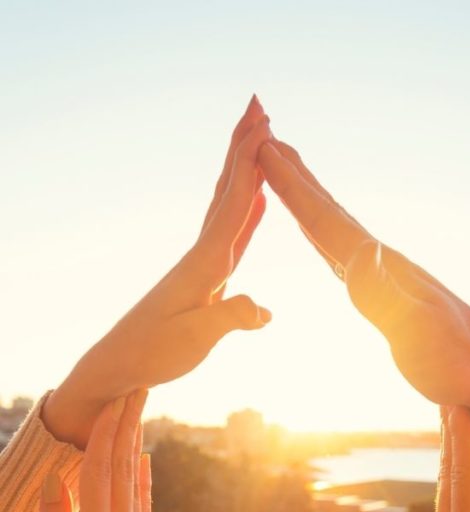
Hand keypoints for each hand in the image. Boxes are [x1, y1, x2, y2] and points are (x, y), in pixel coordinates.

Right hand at [32, 390, 151, 511]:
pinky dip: (142, 479)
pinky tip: (143, 460)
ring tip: (139, 410)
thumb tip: (54, 480)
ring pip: (134, 483)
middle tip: (136, 386)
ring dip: (135, 443)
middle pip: (123, 468)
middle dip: (127, 425)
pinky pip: (142, 507)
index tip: (111, 399)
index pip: (99, 474)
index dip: (103, 434)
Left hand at [43, 96, 272, 449]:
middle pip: (227, 189)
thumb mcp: (195, 339)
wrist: (122, 365)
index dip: (251, 165)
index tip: (266, 127)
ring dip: (245, 170)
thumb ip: (231, 318)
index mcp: (204, 263)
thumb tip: (265, 310)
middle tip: (261, 107)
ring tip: (260, 140)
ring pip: (228, 204)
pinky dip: (247, 212)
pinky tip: (257, 201)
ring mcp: (203, 263)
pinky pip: (232, 234)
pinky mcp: (206, 278)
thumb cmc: (155, 353)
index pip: (233, 204)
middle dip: (244, 147)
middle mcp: (203, 254)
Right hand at [258, 139, 469, 407]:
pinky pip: (340, 253)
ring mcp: (382, 275)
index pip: (327, 220)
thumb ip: (387, 295)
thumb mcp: (420, 330)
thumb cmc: (455, 359)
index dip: (293, 187)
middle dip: (295, 177)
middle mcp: (380, 262)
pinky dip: (320, 235)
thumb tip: (364, 251)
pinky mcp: (383, 295)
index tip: (263, 149)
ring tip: (283, 172)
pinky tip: (316, 234)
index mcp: (381, 266)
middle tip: (263, 137)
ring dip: (305, 199)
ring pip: (332, 227)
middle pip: (328, 211)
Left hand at [424, 407, 469, 511]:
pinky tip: (455, 481)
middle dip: (450, 436)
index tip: (458, 404)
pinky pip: (446, 509)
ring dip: (449, 457)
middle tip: (449, 399)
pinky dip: (451, 482)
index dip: (463, 439)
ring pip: (444, 492)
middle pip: (448, 476)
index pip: (465, 478)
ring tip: (452, 427)